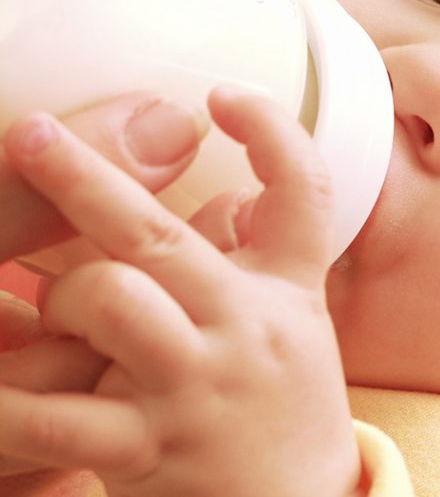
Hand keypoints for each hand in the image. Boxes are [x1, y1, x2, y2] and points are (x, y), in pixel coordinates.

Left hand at [0, 88, 360, 496]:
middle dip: (87, 179)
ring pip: (109, 297)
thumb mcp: (293, 325)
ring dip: (62, 296)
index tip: (220, 97)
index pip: (304, 195)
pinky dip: (10, 402)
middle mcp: (247, 326)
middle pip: (161, 235)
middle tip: (29, 135)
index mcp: (287, 290)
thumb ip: (258, 258)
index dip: (272, 136)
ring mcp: (198, 385)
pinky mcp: (153, 448)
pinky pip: (56, 418)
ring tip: (50, 307)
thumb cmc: (285, 406)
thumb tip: (231, 192)